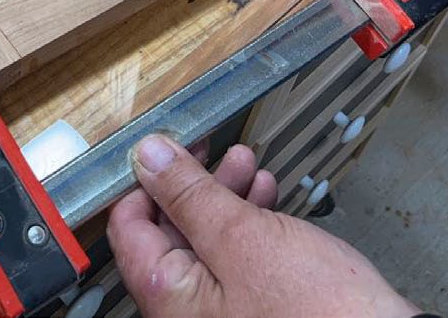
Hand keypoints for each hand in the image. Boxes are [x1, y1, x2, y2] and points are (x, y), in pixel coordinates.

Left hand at [107, 135, 418, 317]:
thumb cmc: (319, 313)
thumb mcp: (243, 237)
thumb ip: (189, 195)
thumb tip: (147, 157)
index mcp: (169, 297)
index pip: (129, 227)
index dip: (144, 179)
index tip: (165, 146)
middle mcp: (188, 312)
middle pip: (169, 233)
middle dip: (192, 182)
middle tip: (210, 146)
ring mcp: (223, 314)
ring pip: (207, 243)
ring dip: (225, 196)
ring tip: (248, 163)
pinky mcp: (259, 311)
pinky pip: (238, 262)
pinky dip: (249, 225)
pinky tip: (269, 198)